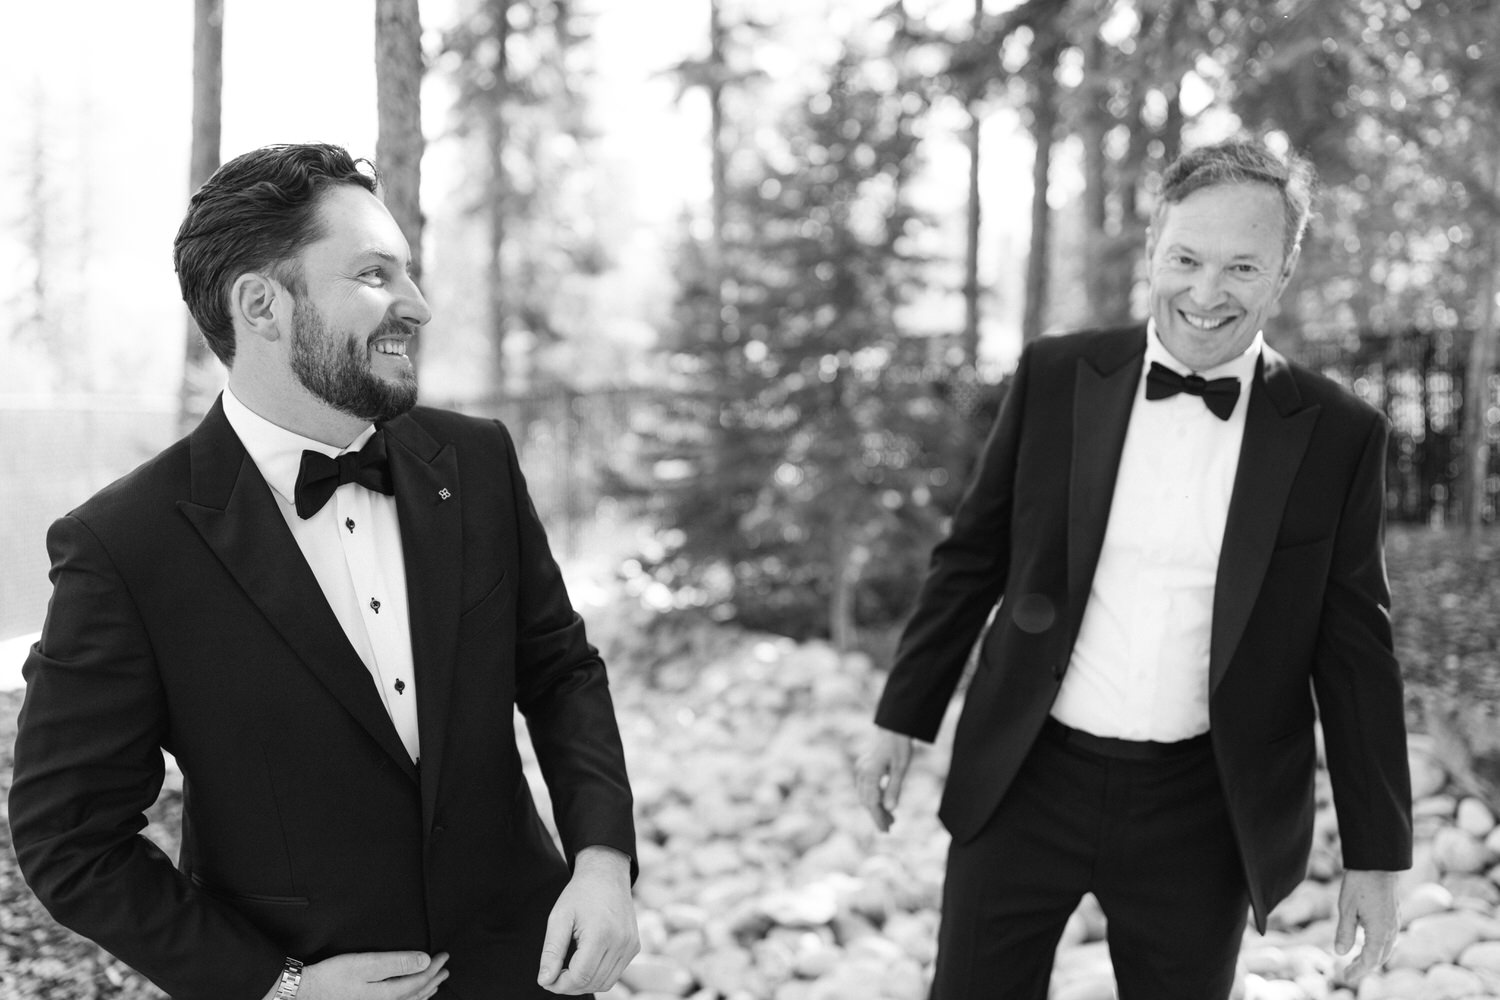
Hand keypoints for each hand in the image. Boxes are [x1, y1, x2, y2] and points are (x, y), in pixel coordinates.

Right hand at [283, 951, 449, 999]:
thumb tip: (425, 961)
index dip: (434, 968)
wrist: (306, 994)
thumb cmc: (332, 977)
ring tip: (435, 983)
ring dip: (425, 991)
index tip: (444, 955)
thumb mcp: (366, 964)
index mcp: (388, 995)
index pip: (420, 980)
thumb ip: (397, 962)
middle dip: (433, 979)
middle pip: (417, 993)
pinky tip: (410, 997)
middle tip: (445, 967)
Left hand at [538, 845, 638, 994]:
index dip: (560, 985)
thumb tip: (544, 981)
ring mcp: (630, 946)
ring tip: (568, 972)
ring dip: (584, 984)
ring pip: (605, 983)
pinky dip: (598, 976)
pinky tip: (585, 963)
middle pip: (592, 982)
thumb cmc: (579, 894)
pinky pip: (615, 973)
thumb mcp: (559, 917)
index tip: (547, 980)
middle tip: (553, 977)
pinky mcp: (634, 946)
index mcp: (600, 934)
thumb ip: (551, 951)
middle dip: (569, 986)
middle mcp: (620, 942)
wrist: (607, 874)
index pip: (580, 976)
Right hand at [855, 725, 912, 831]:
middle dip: (877, 816)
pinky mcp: (864, 768)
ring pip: (866, 795)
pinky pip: (866, 788)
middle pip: (867, 801)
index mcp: (870, 773)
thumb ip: (894, 788)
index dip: (878, 818)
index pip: (872, 802)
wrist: (893, 728)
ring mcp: (862, 770)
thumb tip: (890, 809)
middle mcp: (862, 772)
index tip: (885, 830)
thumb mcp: (901, 768)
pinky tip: (884, 804)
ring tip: (890, 820)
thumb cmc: (899, 746)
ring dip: (876, 808)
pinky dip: (874, 798)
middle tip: (889, 829)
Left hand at [1334, 869, 1399, 984]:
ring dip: (1372, 957)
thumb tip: (1341, 953)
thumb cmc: (1359, 883)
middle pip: (1380, 958)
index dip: (1358, 971)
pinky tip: (1367, 943)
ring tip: (1355, 961)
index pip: (1370, 961)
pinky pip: (1388, 938)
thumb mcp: (1346, 909)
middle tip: (1348, 972)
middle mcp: (1391, 929)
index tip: (1345, 977)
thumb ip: (1345, 933)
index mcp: (1380, 931)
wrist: (1376, 862)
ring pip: (1386, 948)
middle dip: (1365, 967)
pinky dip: (1378, 947)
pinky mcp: (1394, 914)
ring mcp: (1394, 922)